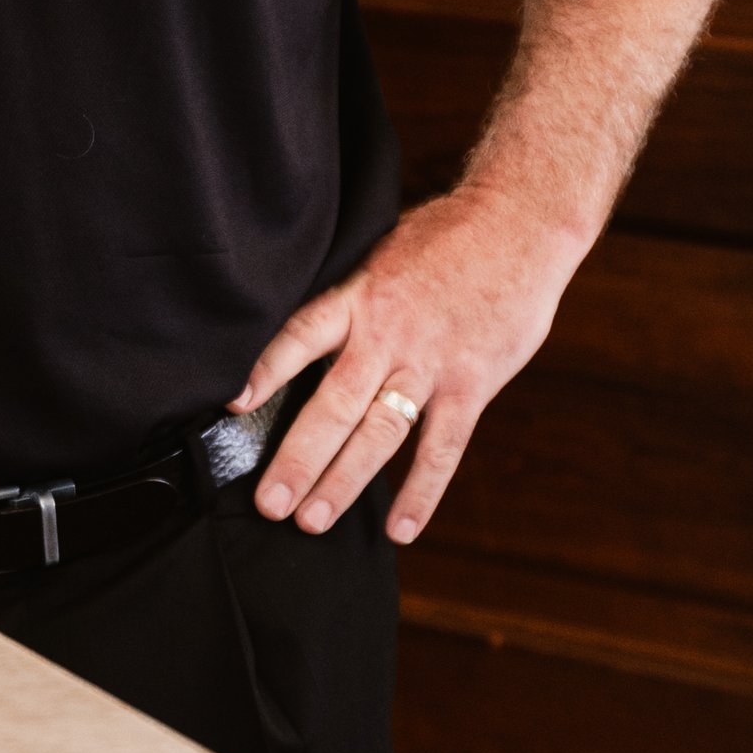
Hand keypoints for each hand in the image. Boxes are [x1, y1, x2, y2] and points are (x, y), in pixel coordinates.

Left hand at [231, 185, 585, 546]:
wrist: (520, 223)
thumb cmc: (445, 237)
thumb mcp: (382, 254)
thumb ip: (349, 300)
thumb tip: (305, 337)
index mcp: (359, 298)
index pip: (300, 336)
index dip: (266, 371)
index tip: (232, 406)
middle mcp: (388, 335)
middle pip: (334, 404)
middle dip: (298, 458)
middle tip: (269, 503)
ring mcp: (431, 364)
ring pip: (380, 433)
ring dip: (344, 481)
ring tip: (312, 521)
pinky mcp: (472, 384)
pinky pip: (443, 447)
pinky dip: (422, 491)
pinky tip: (401, 529)